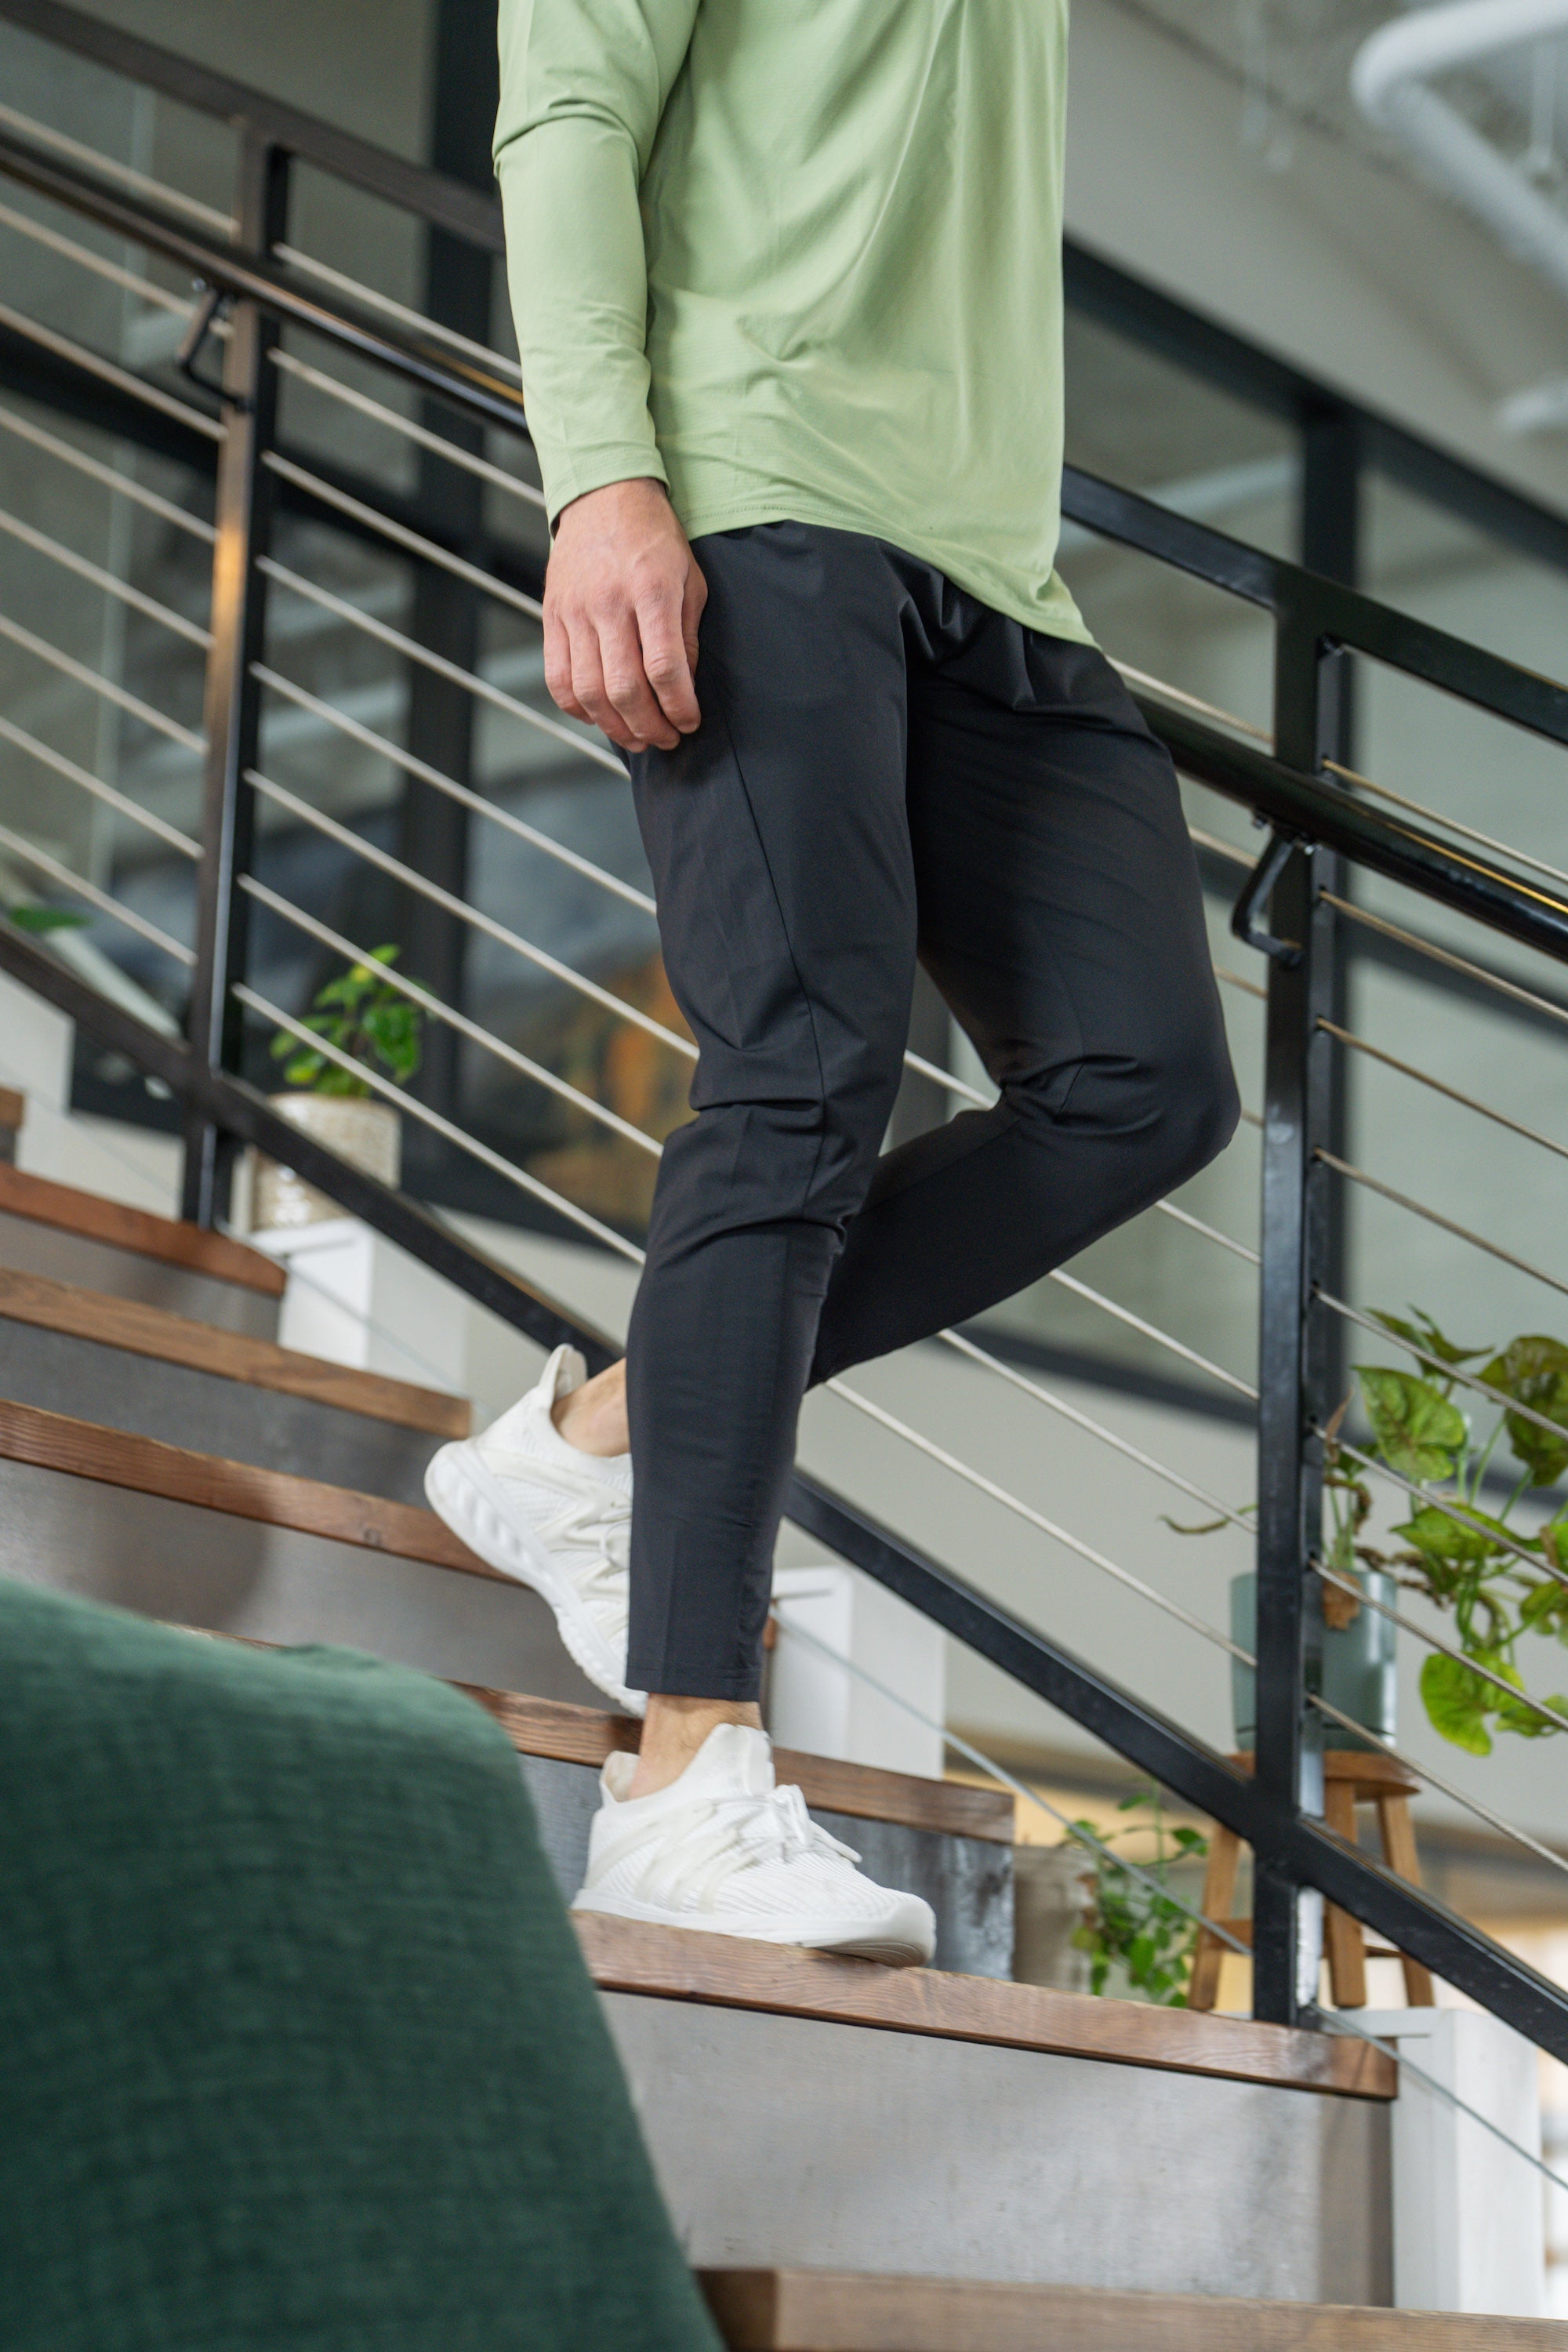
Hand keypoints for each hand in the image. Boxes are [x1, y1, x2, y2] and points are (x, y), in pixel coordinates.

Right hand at [543, 477, 706, 752]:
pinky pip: (557, 678)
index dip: (678, 706)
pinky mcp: (551, 616)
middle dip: (649, 726)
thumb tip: (684, 690)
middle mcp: (608, 602)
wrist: (604, 496)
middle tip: (667, 738)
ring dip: (615, 727)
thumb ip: (687, 636)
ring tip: (637, 737)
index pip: (663, 667)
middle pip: (624, 688)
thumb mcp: (689, 580)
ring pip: (588, 692)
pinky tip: (600, 716)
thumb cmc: (654, 539)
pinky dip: (578, 709)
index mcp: (651, 590)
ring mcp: (574, 611)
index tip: (689, 722)